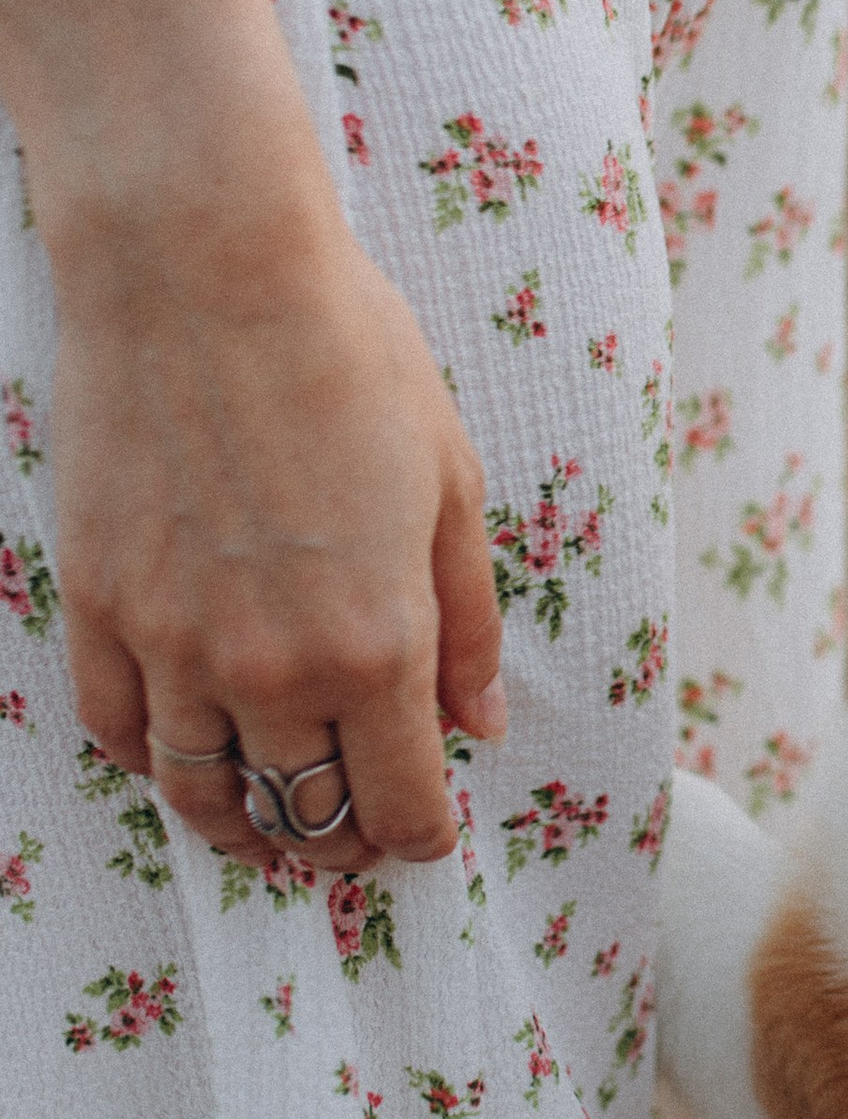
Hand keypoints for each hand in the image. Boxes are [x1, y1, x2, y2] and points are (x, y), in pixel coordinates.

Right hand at [50, 180, 505, 875]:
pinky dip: (155, 764)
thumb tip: (479, 725)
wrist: (206, 274)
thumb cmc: (350, 357)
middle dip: (341, 844)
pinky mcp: (98, 605)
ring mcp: (172, 643)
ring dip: (244, 832)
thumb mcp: (451, 487)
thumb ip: (468, 624)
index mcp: (378, 644)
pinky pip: (119, 731)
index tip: (428, 835)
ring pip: (202, 794)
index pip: (400, 803)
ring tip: (271, 834)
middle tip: (356, 843)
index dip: (422, 838)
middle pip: (305, 815)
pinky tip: (187, 757)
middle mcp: (273, 667)